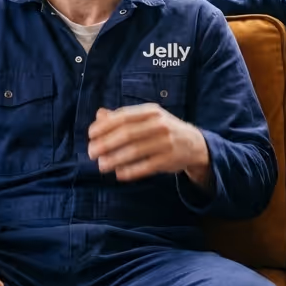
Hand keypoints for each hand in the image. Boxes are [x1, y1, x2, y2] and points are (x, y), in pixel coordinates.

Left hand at [88, 104, 211, 186]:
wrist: (195, 144)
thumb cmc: (164, 129)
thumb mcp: (147, 118)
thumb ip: (123, 117)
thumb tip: (99, 115)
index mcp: (151, 111)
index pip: (124, 116)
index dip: (105, 126)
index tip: (90, 134)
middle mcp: (160, 124)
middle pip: (127, 134)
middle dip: (106, 143)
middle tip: (91, 152)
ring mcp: (166, 142)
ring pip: (135, 151)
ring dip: (115, 159)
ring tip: (101, 165)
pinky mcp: (169, 159)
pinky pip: (146, 166)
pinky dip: (131, 171)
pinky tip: (119, 174)